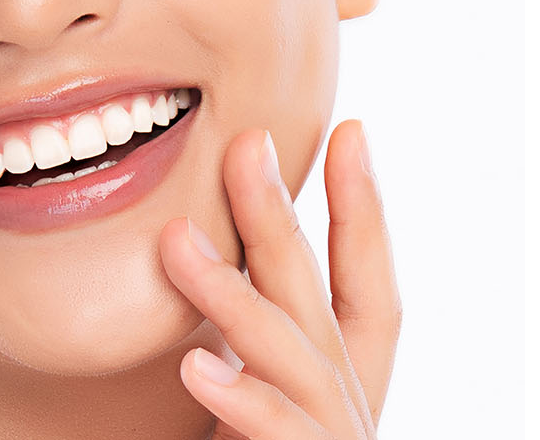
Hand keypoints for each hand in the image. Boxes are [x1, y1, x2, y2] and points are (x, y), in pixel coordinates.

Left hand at [160, 121, 400, 438]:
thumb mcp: (241, 392)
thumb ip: (239, 339)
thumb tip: (189, 247)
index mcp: (337, 381)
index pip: (361, 286)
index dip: (363, 210)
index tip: (351, 130)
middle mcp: (345, 408)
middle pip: (319, 301)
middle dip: (283, 220)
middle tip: (247, 142)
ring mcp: (331, 439)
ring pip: (295, 359)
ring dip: (234, 295)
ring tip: (176, 239)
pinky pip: (283, 435)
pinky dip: (245, 401)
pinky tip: (195, 366)